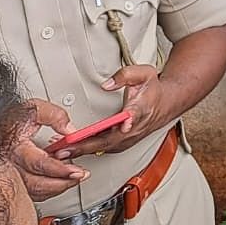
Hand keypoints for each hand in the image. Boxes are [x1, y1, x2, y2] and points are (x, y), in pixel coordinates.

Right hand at [12, 99, 87, 200]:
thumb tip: (70, 131)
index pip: (38, 164)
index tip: (77, 171)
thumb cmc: (11, 117)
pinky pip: (28, 192)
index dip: (59, 169)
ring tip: (73, 178)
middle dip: (61, 183)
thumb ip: (55, 116)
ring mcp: (7, 175)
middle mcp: (8, 165)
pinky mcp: (10, 180)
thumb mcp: (34, 108)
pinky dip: (46, 190)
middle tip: (79, 176)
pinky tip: (59, 181)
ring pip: (32, 192)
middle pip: (35, 184)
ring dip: (55, 188)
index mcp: (14, 147)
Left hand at [56, 65, 175, 158]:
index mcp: (141, 108)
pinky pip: (101, 150)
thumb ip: (125, 75)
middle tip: (65, 147)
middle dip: (85, 145)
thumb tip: (107, 84)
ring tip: (59, 151)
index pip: (134, 116)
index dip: (127, 121)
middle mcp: (134, 128)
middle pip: (109, 139)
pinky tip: (70, 150)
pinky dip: (85, 151)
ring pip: (103, 148)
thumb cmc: (153, 90)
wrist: (165, 105)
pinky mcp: (121, 144)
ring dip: (81, 150)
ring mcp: (127, 138)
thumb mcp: (144, 73)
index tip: (122, 123)